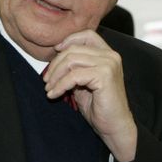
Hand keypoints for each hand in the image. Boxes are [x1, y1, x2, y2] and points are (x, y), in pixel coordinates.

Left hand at [42, 29, 136, 161]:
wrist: (114, 126)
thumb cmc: (100, 106)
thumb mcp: (84, 81)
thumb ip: (75, 67)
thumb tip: (56, 55)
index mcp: (108, 54)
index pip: (86, 35)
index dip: (68, 40)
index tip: (55, 53)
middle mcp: (111, 55)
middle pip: (73, 49)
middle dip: (55, 65)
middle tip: (46, 81)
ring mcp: (109, 64)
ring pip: (71, 60)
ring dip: (55, 76)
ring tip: (49, 89)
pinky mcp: (104, 76)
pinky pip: (73, 76)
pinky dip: (60, 85)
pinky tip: (54, 95)